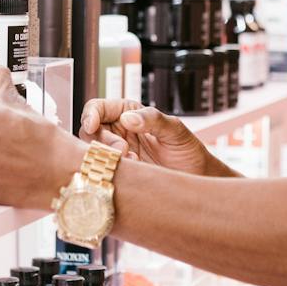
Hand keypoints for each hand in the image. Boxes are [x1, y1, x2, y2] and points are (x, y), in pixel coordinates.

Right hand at [80, 97, 213, 175]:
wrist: (196, 178)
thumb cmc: (187, 151)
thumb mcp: (175, 131)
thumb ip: (152, 120)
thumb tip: (127, 118)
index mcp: (129, 113)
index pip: (98, 107)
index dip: (90, 114)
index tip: (92, 125)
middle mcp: (119, 132)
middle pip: (90, 132)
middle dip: (103, 141)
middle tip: (123, 151)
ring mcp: (117, 153)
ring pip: (94, 152)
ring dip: (107, 157)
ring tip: (132, 161)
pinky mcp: (119, 172)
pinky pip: (103, 171)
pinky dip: (113, 171)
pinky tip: (133, 172)